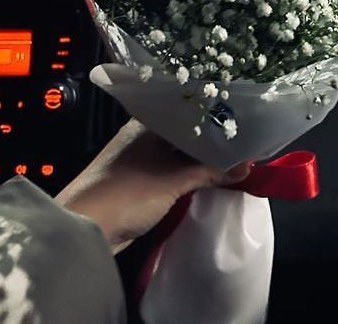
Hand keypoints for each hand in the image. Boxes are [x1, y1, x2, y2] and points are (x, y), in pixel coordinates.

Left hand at [55, 120, 250, 253]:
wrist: (88, 226)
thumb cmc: (130, 190)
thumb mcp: (175, 179)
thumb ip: (211, 171)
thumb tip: (248, 166)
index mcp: (149, 122)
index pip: (188, 111)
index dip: (214, 116)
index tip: (243, 119)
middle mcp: (144, 134)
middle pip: (185, 133)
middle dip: (211, 140)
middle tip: (245, 140)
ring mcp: (141, 158)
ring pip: (179, 153)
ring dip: (201, 159)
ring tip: (234, 158)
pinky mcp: (140, 180)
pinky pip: (172, 171)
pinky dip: (189, 174)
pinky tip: (210, 177)